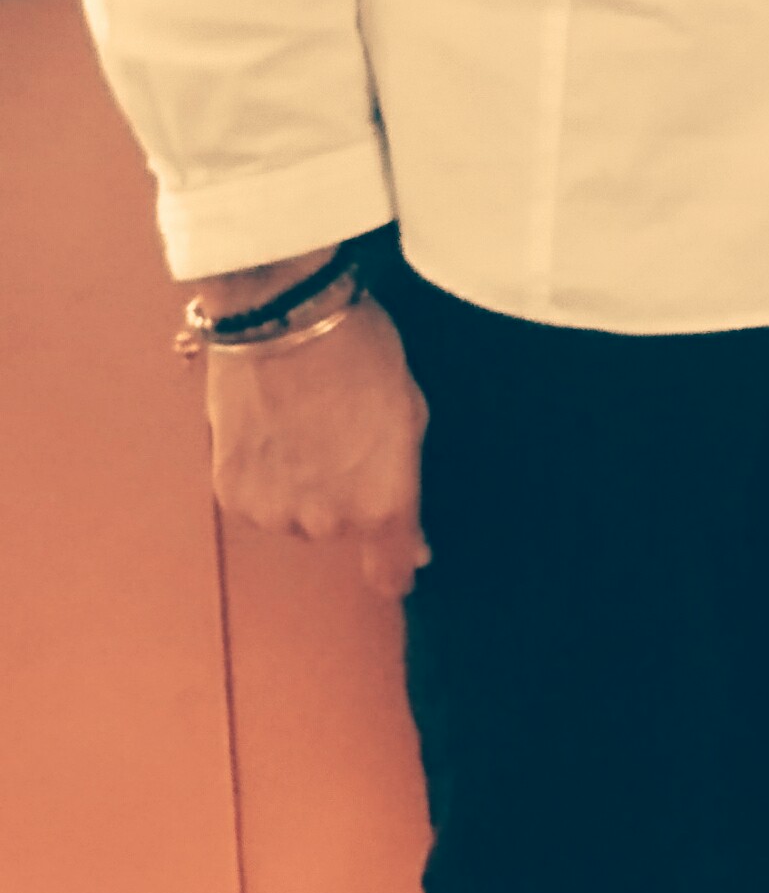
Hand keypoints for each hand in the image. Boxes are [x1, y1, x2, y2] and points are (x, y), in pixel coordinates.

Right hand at [204, 295, 429, 597]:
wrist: (284, 319)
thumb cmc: (357, 352)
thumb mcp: (409, 412)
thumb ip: (405, 480)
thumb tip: (412, 543)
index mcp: (382, 503)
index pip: (389, 572)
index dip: (396, 564)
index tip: (399, 554)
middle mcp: (327, 521)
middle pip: (341, 529)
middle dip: (345, 494)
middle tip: (341, 436)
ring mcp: (276, 511)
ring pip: (296, 516)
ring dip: (301, 487)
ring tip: (303, 426)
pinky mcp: (233, 494)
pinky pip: (257, 501)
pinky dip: (264, 476)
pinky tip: (271, 430)